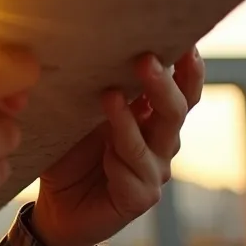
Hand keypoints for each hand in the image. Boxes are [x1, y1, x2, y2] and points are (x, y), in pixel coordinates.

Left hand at [30, 47, 205, 245]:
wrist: (57, 204)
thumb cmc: (71, 151)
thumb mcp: (79, 112)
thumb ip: (92, 85)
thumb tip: (87, 43)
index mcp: (151, 116)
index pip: (182, 88)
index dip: (188, 68)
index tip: (185, 42)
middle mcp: (160, 141)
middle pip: (176, 110)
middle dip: (163, 85)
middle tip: (145, 59)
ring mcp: (153, 170)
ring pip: (152, 143)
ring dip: (129, 120)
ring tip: (109, 95)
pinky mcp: (139, 198)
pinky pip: (133, 176)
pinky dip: (118, 162)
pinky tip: (105, 156)